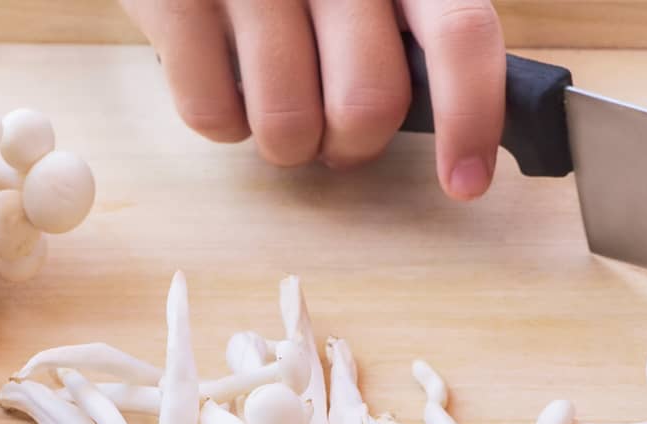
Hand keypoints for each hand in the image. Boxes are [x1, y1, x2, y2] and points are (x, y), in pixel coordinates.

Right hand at [123, 0, 504, 199]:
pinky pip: (213, 115)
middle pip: (367, 104)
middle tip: (332, 131)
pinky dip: (225, 124)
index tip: (465, 182)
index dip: (470, 117)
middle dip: (352, 146)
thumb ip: (415, 34)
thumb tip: (460, 135)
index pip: (459, 33)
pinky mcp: (176, 1)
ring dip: (287, 146)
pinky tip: (226, 79)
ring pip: (288, 127)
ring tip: (275, 105)